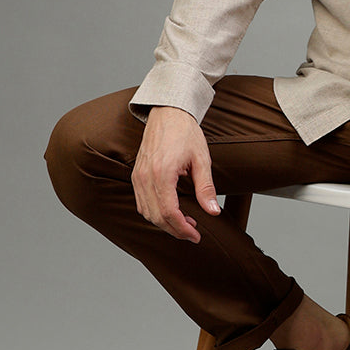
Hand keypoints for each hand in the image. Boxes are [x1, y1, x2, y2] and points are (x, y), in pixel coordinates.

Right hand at [132, 106, 220, 242]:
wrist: (168, 113)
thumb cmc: (186, 133)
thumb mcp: (202, 160)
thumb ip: (206, 188)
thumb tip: (213, 211)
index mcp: (162, 174)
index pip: (169, 213)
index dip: (183, 229)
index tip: (196, 235)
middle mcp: (146, 177)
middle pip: (156, 217)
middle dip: (175, 230)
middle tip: (193, 233)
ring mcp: (138, 177)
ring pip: (147, 213)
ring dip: (165, 223)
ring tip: (186, 222)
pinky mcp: (136, 175)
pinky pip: (141, 203)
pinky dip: (155, 213)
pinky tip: (171, 212)